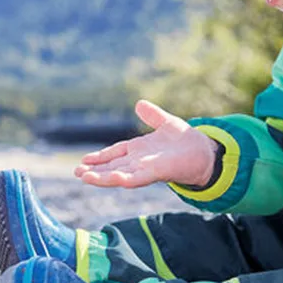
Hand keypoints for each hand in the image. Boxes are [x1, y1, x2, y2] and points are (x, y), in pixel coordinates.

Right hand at [74, 99, 218, 188]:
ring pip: (120, 175)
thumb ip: (152, 115)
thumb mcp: (166, 123)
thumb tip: (139, 104)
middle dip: (95, 171)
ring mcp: (147, 169)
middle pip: (113, 167)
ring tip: (84, 178)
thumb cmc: (187, 141)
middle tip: (77, 173)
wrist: (205, 152)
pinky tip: (113, 178)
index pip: (115, 153)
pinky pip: (138, 178)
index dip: (100, 157)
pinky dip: (124, 178)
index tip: (83, 161)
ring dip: (103, 177)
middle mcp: (140, 162)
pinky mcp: (157, 173)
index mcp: (139, 150)